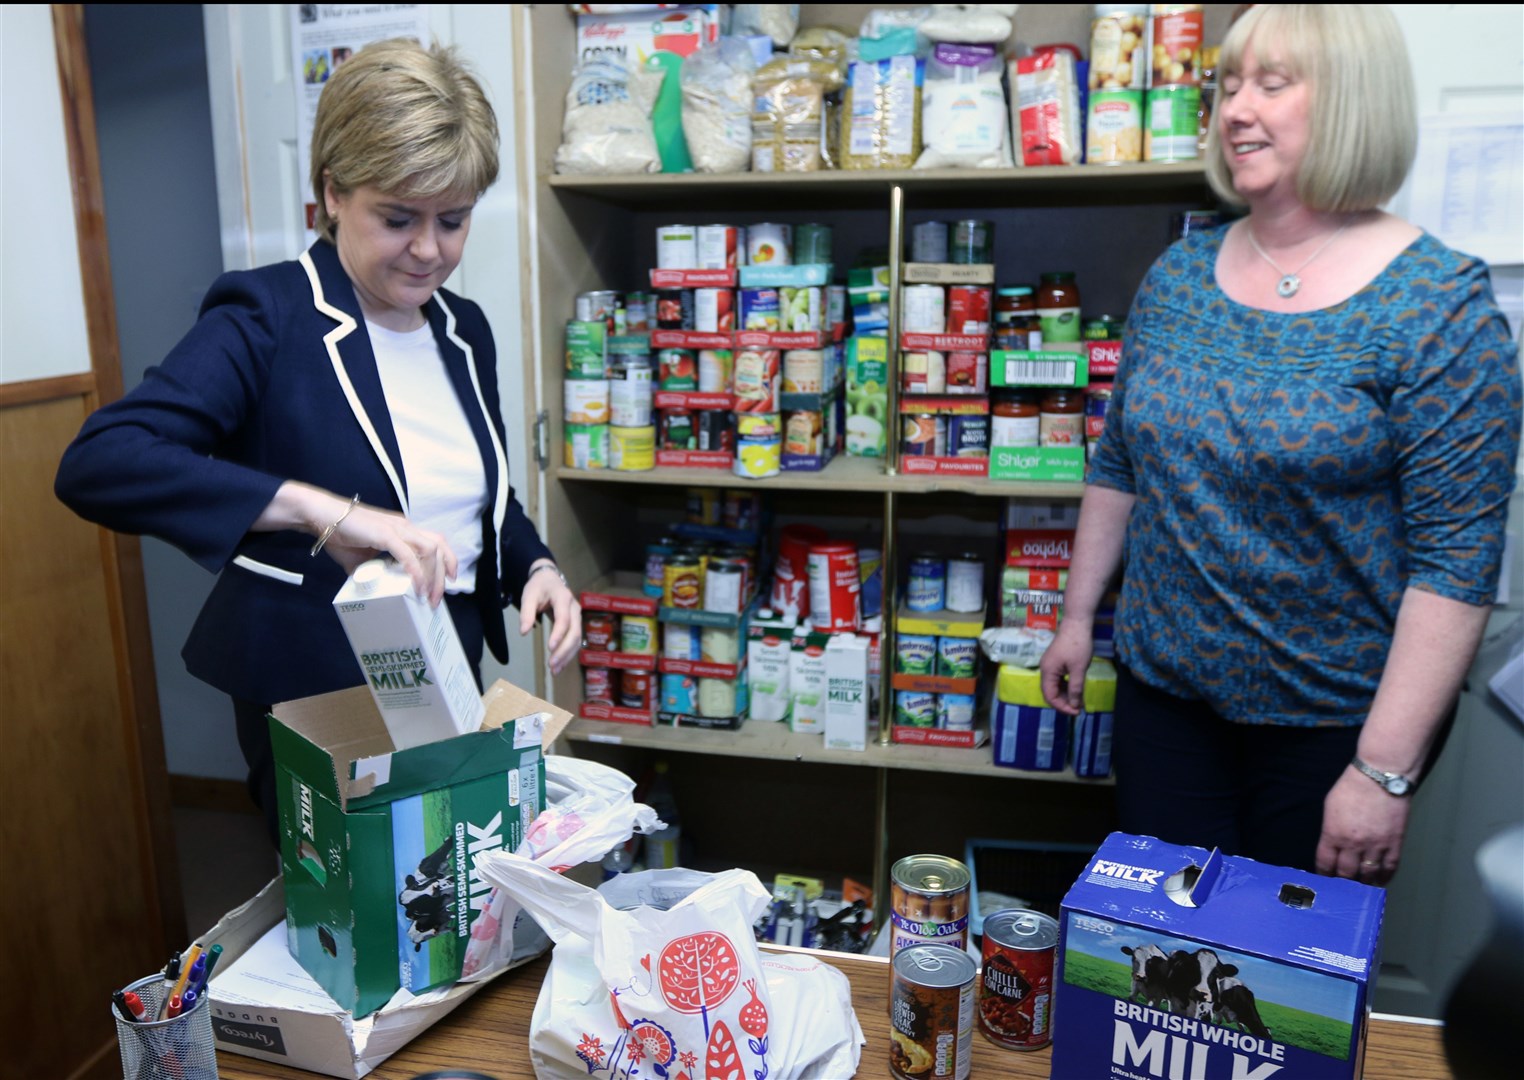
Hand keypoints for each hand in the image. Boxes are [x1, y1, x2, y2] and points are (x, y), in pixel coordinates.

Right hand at [321, 500, 456, 606]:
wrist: (321, 516)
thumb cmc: (340, 534)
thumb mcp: (361, 560)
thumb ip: (372, 572)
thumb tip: (373, 590)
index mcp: (404, 530)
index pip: (436, 543)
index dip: (447, 561)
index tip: (449, 580)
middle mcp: (406, 527)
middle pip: (438, 548)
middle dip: (442, 576)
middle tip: (436, 598)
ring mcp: (397, 529)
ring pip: (429, 550)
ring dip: (432, 576)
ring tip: (427, 596)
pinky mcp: (385, 534)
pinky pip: (407, 554)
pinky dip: (415, 571)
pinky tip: (416, 586)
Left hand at [519, 561, 580, 674]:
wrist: (550, 578)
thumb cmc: (538, 586)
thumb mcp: (528, 595)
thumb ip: (526, 613)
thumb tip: (523, 632)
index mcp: (563, 598)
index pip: (564, 619)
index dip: (558, 634)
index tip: (550, 648)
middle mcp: (575, 608)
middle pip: (575, 632)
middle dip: (564, 650)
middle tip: (551, 665)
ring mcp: (577, 617)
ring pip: (578, 639)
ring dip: (567, 656)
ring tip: (555, 670)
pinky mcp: (575, 624)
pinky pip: (575, 641)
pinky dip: (568, 654)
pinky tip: (559, 665)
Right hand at [1039, 620, 1093, 715]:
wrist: (1077, 623)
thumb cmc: (1077, 645)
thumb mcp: (1078, 669)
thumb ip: (1076, 688)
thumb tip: (1075, 705)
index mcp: (1047, 671)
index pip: (1050, 696)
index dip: (1062, 706)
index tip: (1076, 712)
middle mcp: (1045, 669)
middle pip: (1051, 692)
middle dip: (1064, 702)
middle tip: (1079, 708)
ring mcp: (1050, 665)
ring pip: (1055, 686)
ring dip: (1066, 695)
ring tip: (1080, 701)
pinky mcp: (1056, 661)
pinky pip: (1058, 678)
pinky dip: (1067, 686)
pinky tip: (1077, 689)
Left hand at [1316, 768, 1410, 885]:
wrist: (1380, 778)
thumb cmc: (1351, 788)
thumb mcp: (1330, 807)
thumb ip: (1330, 830)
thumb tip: (1332, 846)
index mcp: (1333, 834)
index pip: (1325, 863)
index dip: (1324, 874)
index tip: (1325, 880)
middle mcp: (1353, 844)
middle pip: (1346, 874)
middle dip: (1343, 882)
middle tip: (1342, 887)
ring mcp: (1375, 846)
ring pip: (1368, 874)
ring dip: (1364, 884)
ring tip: (1361, 888)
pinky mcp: (1394, 844)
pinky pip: (1389, 868)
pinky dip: (1384, 877)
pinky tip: (1380, 881)